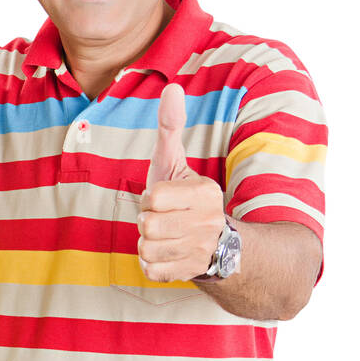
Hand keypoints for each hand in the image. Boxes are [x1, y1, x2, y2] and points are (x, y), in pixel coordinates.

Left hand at [138, 84, 225, 282]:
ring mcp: (201, 250)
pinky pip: (151, 270)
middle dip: (146, 222)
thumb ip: (170, 127)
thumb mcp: (174, 162)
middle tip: (162, 219)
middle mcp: (208, 222)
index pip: (153, 198)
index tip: (163, 199)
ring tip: (164, 236)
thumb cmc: (183, 197)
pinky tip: (166, 254)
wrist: (213, 243)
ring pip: (146, 249)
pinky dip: (151, 264)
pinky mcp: (190, 272)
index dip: (150, 198)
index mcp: (205, 193)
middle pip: (147, 226)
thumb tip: (171, 87)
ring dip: (147, 244)